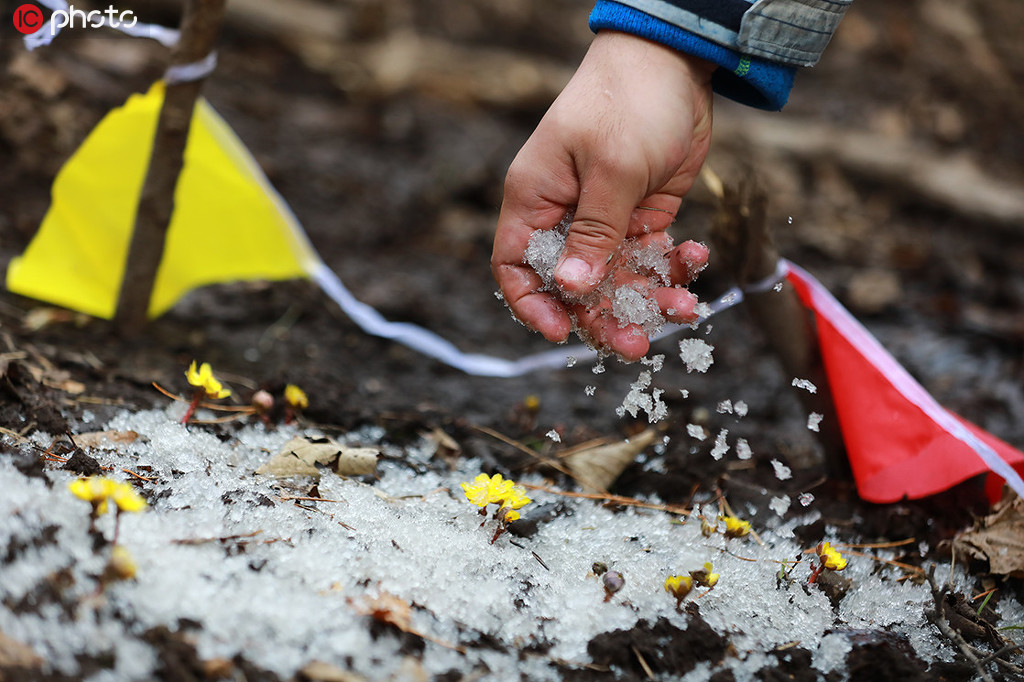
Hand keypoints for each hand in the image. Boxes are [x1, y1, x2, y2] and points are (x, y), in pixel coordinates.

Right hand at [492, 31, 713, 360]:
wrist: (676, 60)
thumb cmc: (628, 101)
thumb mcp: (611, 170)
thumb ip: (594, 233)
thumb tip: (572, 287)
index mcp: (536, 200)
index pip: (514, 267)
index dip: (532, 305)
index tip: (563, 332)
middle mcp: (565, 215)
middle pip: (574, 285)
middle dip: (606, 316)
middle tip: (638, 344)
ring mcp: (604, 216)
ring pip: (618, 278)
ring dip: (648, 299)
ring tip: (683, 309)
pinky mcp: (640, 213)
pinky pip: (650, 256)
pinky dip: (672, 266)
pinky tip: (694, 259)